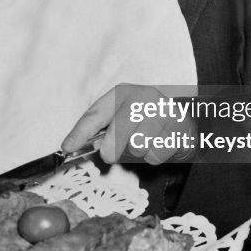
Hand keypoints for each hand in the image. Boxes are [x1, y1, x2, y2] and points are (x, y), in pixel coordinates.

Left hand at [62, 85, 196, 164]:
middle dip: (111, 149)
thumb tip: (85, 146)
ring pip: (138, 145)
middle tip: (110, 155)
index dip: (79, 132)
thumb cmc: (146, 123)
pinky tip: (160, 145)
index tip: (67, 147)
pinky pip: (156, 154)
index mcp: (122, 93)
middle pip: (117, 130)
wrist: (184, 123)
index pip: (95, 114)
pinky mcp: (178, 126)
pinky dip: (155, 157)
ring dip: (138, 153)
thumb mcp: (122, 120)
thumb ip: (102, 132)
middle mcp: (142, 97)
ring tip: (145, 144)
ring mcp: (162, 110)